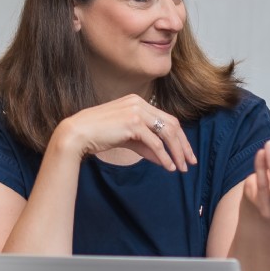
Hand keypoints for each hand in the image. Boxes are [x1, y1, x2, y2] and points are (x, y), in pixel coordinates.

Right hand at [51, 94, 196, 171]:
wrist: (78, 133)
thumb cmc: (99, 135)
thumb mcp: (127, 139)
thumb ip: (146, 146)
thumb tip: (165, 160)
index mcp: (139, 102)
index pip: (168, 119)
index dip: (180, 137)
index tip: (186, 153)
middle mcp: (140, 104)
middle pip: (172, 125)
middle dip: (184, 145)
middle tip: (190, 162)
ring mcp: (137, 111)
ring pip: (167, 133)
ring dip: (177, 152)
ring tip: (181, 168)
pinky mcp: (133, 123)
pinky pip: (155, 142)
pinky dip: (164, 155)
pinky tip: (168, 166)